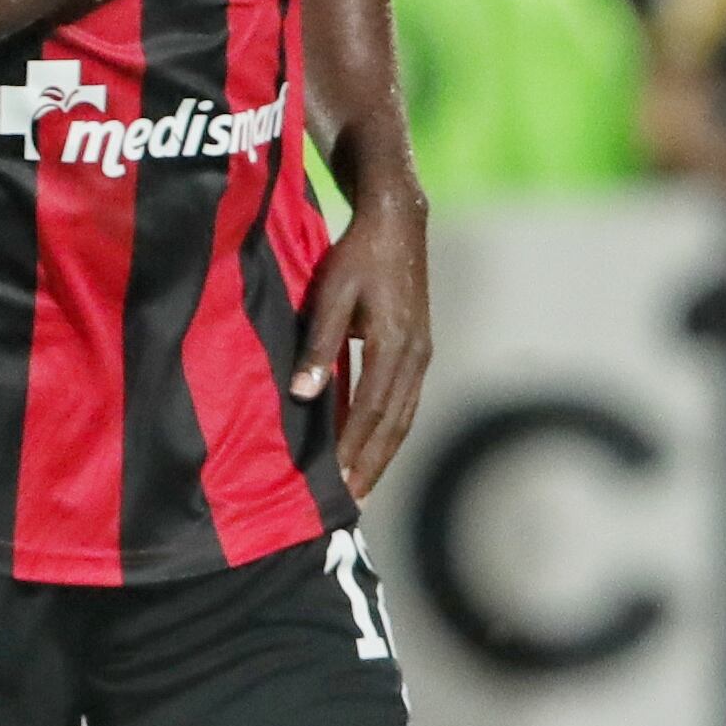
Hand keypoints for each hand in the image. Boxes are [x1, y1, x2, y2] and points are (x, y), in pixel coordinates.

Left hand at [290, 192, 429, 500]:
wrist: (399, 222)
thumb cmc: (358, 254)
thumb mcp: (331, 294)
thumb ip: (318, 345)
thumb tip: (303, 395)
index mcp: (394, 345)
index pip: (371, 411)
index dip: (352, 449)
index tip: (335, 483)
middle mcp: (416, 356)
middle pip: (393, 424)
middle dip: (371, 465)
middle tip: (351, 503)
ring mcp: (423, 353)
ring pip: (404, 417)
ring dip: (383, 454)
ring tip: (362, 485)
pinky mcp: (421, 349)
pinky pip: (407, 402)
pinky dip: (392, 430)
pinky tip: (376, 445)